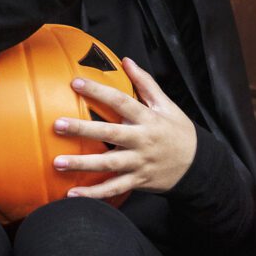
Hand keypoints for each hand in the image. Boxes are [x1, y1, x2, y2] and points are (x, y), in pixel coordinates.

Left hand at [52, 57, 196, 197]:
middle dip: (82, 129)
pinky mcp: (138, 181)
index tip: (76, 83)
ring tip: (57, 163)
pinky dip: (94, 194)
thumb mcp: (167, 105)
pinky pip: (114, 188)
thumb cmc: (179, 132)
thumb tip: (126, 60)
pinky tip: (73, 194)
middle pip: (110, 134)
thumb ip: (146, 83)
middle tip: (57, 125)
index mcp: (148, 119)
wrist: (198, 166)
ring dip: (82, 165)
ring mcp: (139, 163)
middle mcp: (142, 141)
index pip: (121, 101)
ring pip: (108, 165)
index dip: (99, 91)